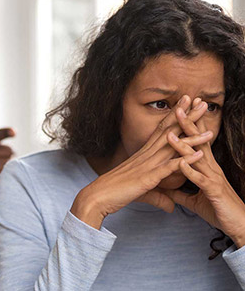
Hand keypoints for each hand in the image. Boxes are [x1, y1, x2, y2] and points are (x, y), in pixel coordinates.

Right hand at [71, 95, 212, 228]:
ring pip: (173, 147)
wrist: (98, 196)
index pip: (162, 130)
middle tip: (201, 102)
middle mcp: (146, 155)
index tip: (186, 104)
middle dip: (187, 117)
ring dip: (192, 137)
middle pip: (170, 131)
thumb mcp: (143, 193)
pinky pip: (169, 167)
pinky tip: (199, 154)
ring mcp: (147, 165)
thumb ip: (160, 197)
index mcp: (144, 154)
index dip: (174, 116)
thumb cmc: (116, 192)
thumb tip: (171, 206)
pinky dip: (185, 160)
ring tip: (209, 129)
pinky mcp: (147, 178)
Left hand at [164, 100, 244, 247]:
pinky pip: (201, 180)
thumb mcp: (195, 200)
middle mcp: (211, 168)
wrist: (240, 226)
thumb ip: (180, 192)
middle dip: (188, 124)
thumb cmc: (219, 210)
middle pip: (198, 142)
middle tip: (179, 107)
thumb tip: (166, 190)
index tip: (181, 109)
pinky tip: (181, 163)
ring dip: (184, 145)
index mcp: (206, 166)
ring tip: (171, 133)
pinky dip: (190, 171)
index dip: (189, 125)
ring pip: (197, 158)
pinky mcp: (214, 191)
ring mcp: (213, 178)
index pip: (196, 141)